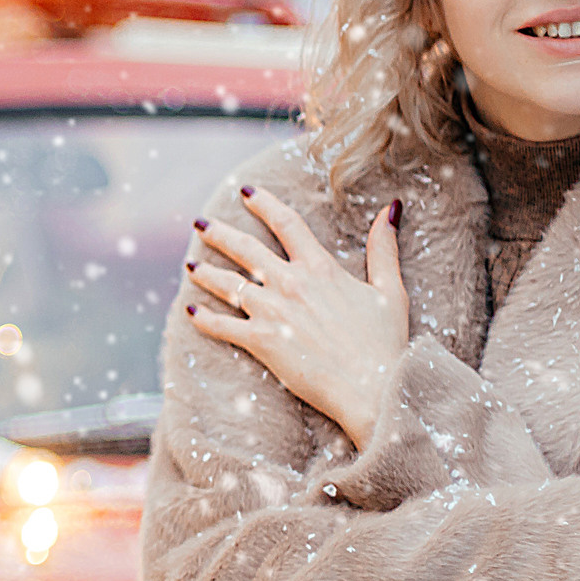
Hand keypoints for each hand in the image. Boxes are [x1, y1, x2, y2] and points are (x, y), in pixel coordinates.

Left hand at [184, 187, 409, 448]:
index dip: (264, 204)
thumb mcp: (389, 290)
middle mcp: (290, 283)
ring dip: (205, 273)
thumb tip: (390, 209)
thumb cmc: (384, 343)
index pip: (287, 224)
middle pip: (245, 249)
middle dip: (219, 233)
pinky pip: (222, 326)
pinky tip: (191, 313)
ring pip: (228, 284)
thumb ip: (383, 248)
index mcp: (320, 268)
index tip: (246, 192)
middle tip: (200, 224)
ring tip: (189, 266)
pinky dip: (203, 319)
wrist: (372, 388)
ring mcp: (272, 311)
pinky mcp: (260, 341)